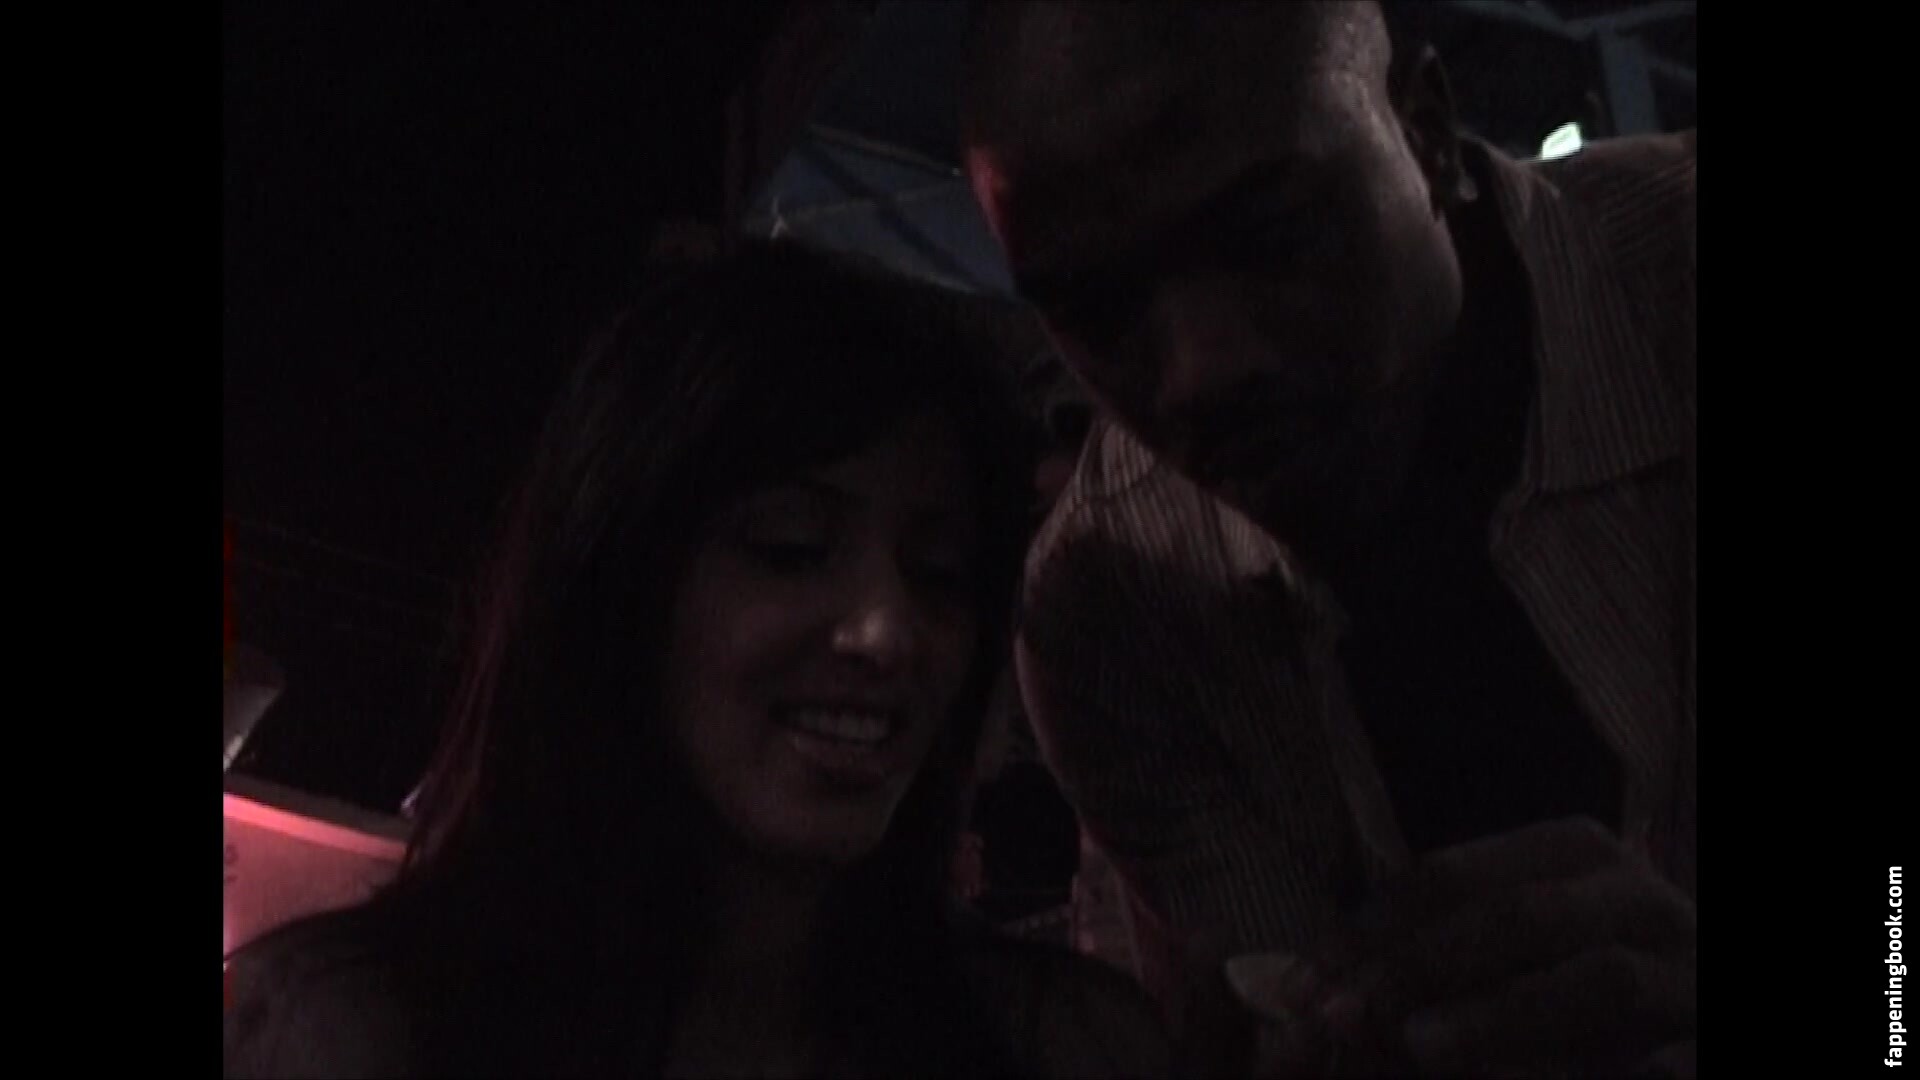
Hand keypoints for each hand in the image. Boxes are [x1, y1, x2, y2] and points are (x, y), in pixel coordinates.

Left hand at [1232, 818, 1695, 1076]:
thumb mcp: (1494, 960)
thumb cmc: (1576, 989)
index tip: (1300, 984)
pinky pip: (1674, 1059)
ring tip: (1420, 1046)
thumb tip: (1297, 992)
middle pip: (1514, 917)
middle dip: (1416, 968)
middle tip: (1340, 1018)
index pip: (1447, 880)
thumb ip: (1414, 967)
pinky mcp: (1713, 1039)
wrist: (1688, 1016)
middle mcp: (1635, 895)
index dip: (1366, 929)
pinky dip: (1635, 1070)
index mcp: (1569, 855)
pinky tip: (1575, 1077)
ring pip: (1599, 980)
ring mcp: (1690, 967)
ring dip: (1503, 1015)